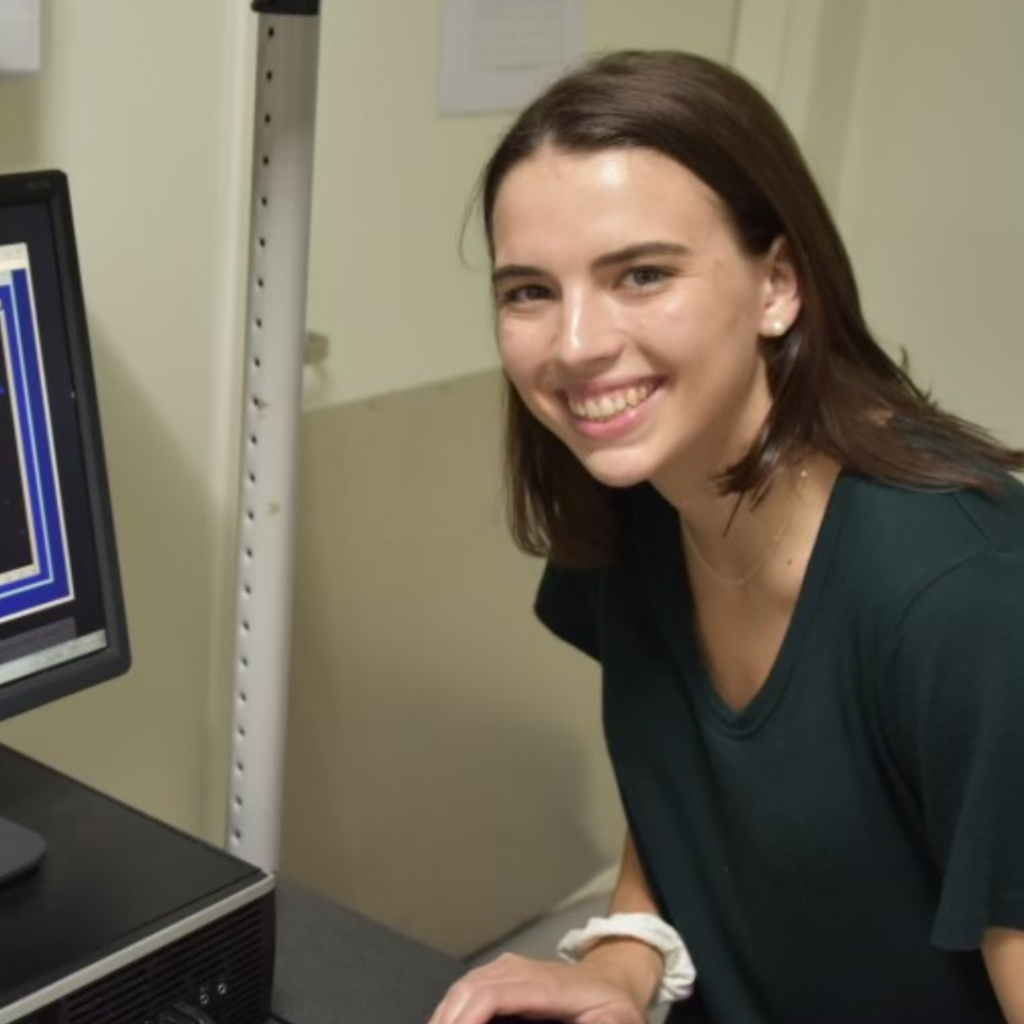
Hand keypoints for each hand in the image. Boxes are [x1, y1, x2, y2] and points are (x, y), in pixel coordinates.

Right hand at [426, 951, 648, 1023]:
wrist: (613, 976)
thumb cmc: (613, 1003)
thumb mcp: (619, 1020)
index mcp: (545, 987)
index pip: (493, 995)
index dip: (466, 1018)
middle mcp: (522, 971)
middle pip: (470, 990)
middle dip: (448, 1020)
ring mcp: (512, 968)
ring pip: (465, 985)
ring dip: (446, 1013)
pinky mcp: (506, 972)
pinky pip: (470, 985)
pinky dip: (453, 1006)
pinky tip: (447, 1022)